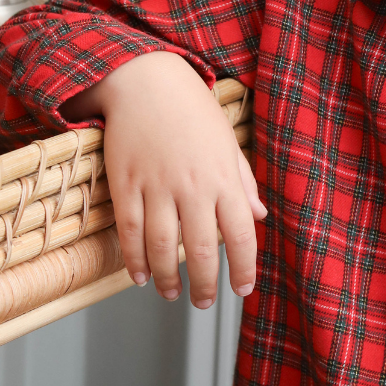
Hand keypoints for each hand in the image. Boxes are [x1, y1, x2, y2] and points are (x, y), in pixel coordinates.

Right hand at [60, 51, 266, 306]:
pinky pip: (130, 232)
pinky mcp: (126, 185)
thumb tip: (259, 217)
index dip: (244, 267)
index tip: (243, 289)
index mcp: (224, 177)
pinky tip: (140, 276)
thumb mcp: (228, 143)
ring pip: (164, 248)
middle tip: (205, 303)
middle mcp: (194, 187)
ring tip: (173, 295)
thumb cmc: (193, 111)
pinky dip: (134, 260)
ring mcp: (157, 187)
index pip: (242, 234)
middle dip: (206, 284)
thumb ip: (243, 182)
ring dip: (169, 279)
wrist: (148, 82)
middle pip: (203, 249)